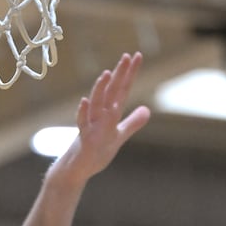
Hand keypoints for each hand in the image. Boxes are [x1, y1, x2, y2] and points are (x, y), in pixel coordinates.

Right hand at [57, 51, 151, 182]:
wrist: (77, 169)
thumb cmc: (96, 152)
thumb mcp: (119, 136)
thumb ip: (132, 123)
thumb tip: (148, 110)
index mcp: (110, 114)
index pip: (122, 90)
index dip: (130, 74)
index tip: (137, 56)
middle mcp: (100, 116)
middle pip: (111, 92)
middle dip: (118, 75)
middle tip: (126, 56)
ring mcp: (91, 126)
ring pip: (95, 104)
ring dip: (100, 89)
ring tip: (107, 73)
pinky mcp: (84, 139)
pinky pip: (82, 125)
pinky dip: (83, 113)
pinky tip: (84, 102)